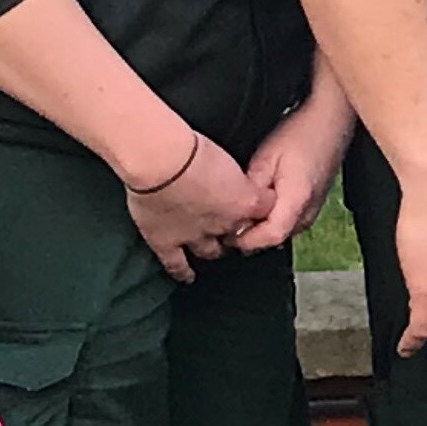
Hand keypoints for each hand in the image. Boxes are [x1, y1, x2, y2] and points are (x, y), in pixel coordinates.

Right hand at [123, 133, 270, 282]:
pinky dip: (182, 272)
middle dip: (238, 231)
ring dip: (214, 249)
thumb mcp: (228, 154)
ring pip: (211, 250)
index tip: (261, 208)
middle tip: (236, 229)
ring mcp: (194, 235)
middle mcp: (224, 224)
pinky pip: (177, 263)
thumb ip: (234, 171)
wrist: (162, 162)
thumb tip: (228, 173)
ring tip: (216, 250)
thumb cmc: (193, 149)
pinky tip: (187, 277)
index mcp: (245, 202)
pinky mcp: (166, 241)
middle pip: (238, 233)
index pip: (264, 211)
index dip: (262, 209)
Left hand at [231, 86, 354, 253]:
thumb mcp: (265, 158)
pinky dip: (269, 219)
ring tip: (240, 209)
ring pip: (279, 232)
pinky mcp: (310, 206)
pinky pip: (286, 222)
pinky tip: (258, 203)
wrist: (329, 122)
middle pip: (273, 239)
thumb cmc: (301, 134)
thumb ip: (249, 189)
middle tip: (226, 219)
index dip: (243, 239)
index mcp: (297, 199)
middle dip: (248, 235)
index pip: (270, 237)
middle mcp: (308, 212)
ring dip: (258, 227)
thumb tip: (235, 213)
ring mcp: (312, 211)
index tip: (224, 231)